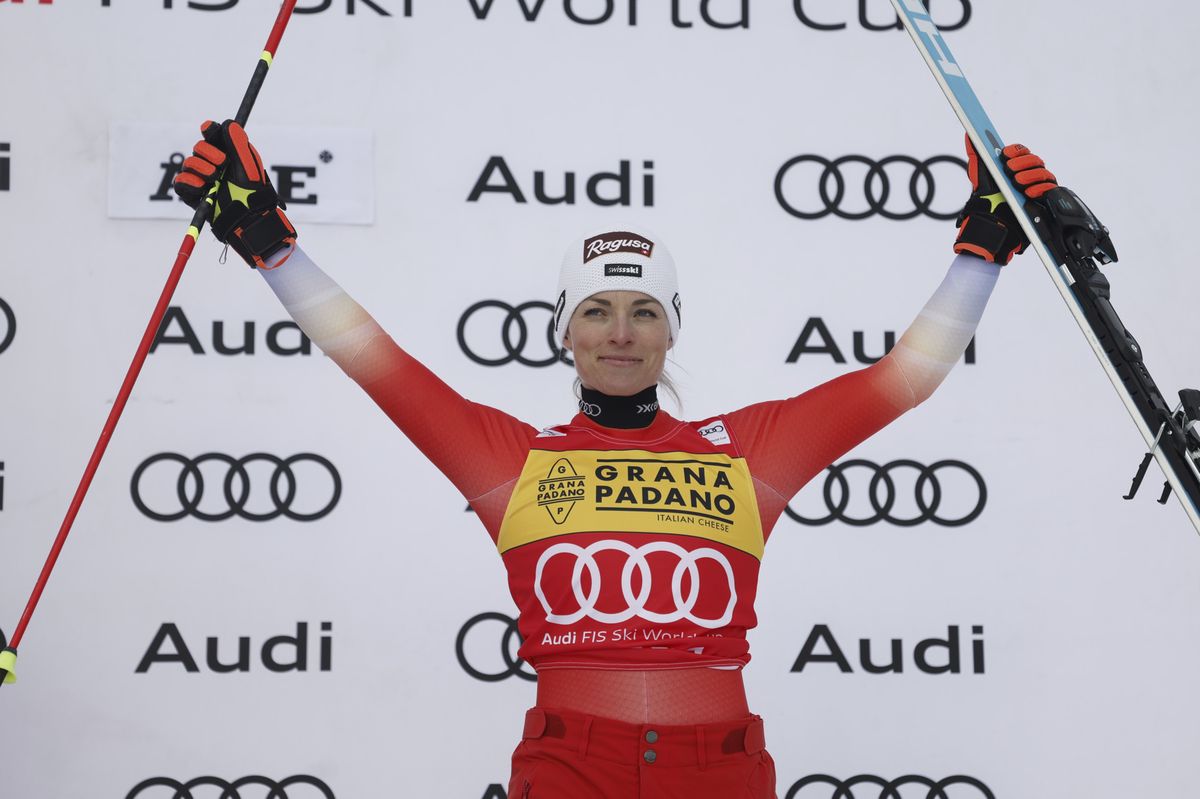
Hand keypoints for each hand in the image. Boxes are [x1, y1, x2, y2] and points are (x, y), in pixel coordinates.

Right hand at [173, 120, 296, 268]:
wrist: (248, 215)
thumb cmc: (252, 191)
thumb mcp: (248, 164)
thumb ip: (238, 143)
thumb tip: (228, 122)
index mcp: (226, 154)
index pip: (212, 135)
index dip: (209, 131)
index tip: (210, 130)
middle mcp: (212, 164)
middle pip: (198, 147)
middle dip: (208, 152)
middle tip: (222, 163)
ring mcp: (201, 179)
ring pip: (189, 163)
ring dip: (200, 167)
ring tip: (214, 178)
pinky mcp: (192, 194)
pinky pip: (181, 181)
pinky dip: (189, 182)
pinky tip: (202, 186)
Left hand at [953, 135, 1057, 264]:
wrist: (991, 224)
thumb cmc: (986, 197)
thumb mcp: (979, 174)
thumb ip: (976, 153)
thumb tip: (969, 133)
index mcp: (1016, 165)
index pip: (1022, 152)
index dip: (1016, 151)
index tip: (1004, 154)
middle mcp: (1029, 174)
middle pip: (1035, 161)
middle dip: (1023, 163)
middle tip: (1009, 169)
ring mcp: (1038, 186)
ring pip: (1044, 174)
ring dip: (1031, 175)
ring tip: (1017, 182)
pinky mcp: (1044, 201)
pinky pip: (1051, 191)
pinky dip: (1041, 189)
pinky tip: (1029, 193)